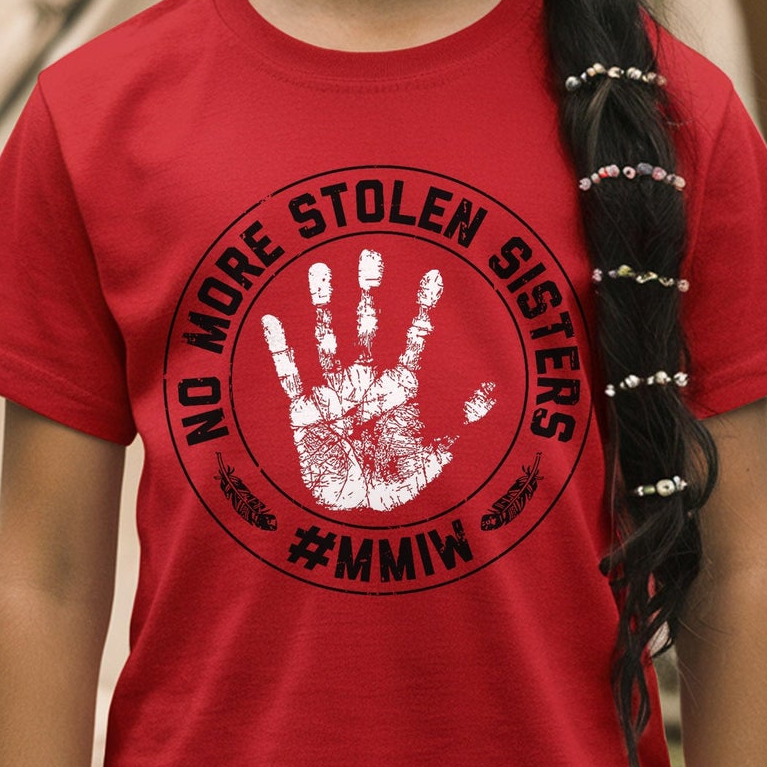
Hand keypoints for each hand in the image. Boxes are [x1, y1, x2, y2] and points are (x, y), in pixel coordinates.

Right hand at [261, 249, 495, 511]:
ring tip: (321, 270)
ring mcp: (335, 393)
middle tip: (370, 254)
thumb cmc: (395, 481)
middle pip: (368, 327)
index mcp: (399, 388)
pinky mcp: (305, 411)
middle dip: (369, 292)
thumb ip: (457, 420)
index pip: (414, 339)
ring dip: (325, 307)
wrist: (356, 511)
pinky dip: (282, 349)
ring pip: (328, 340)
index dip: (423, 309)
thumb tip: (493, 390)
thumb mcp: (433, 452)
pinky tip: (273, 320)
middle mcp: (366, 382)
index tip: (433, 276)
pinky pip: (291, 375)